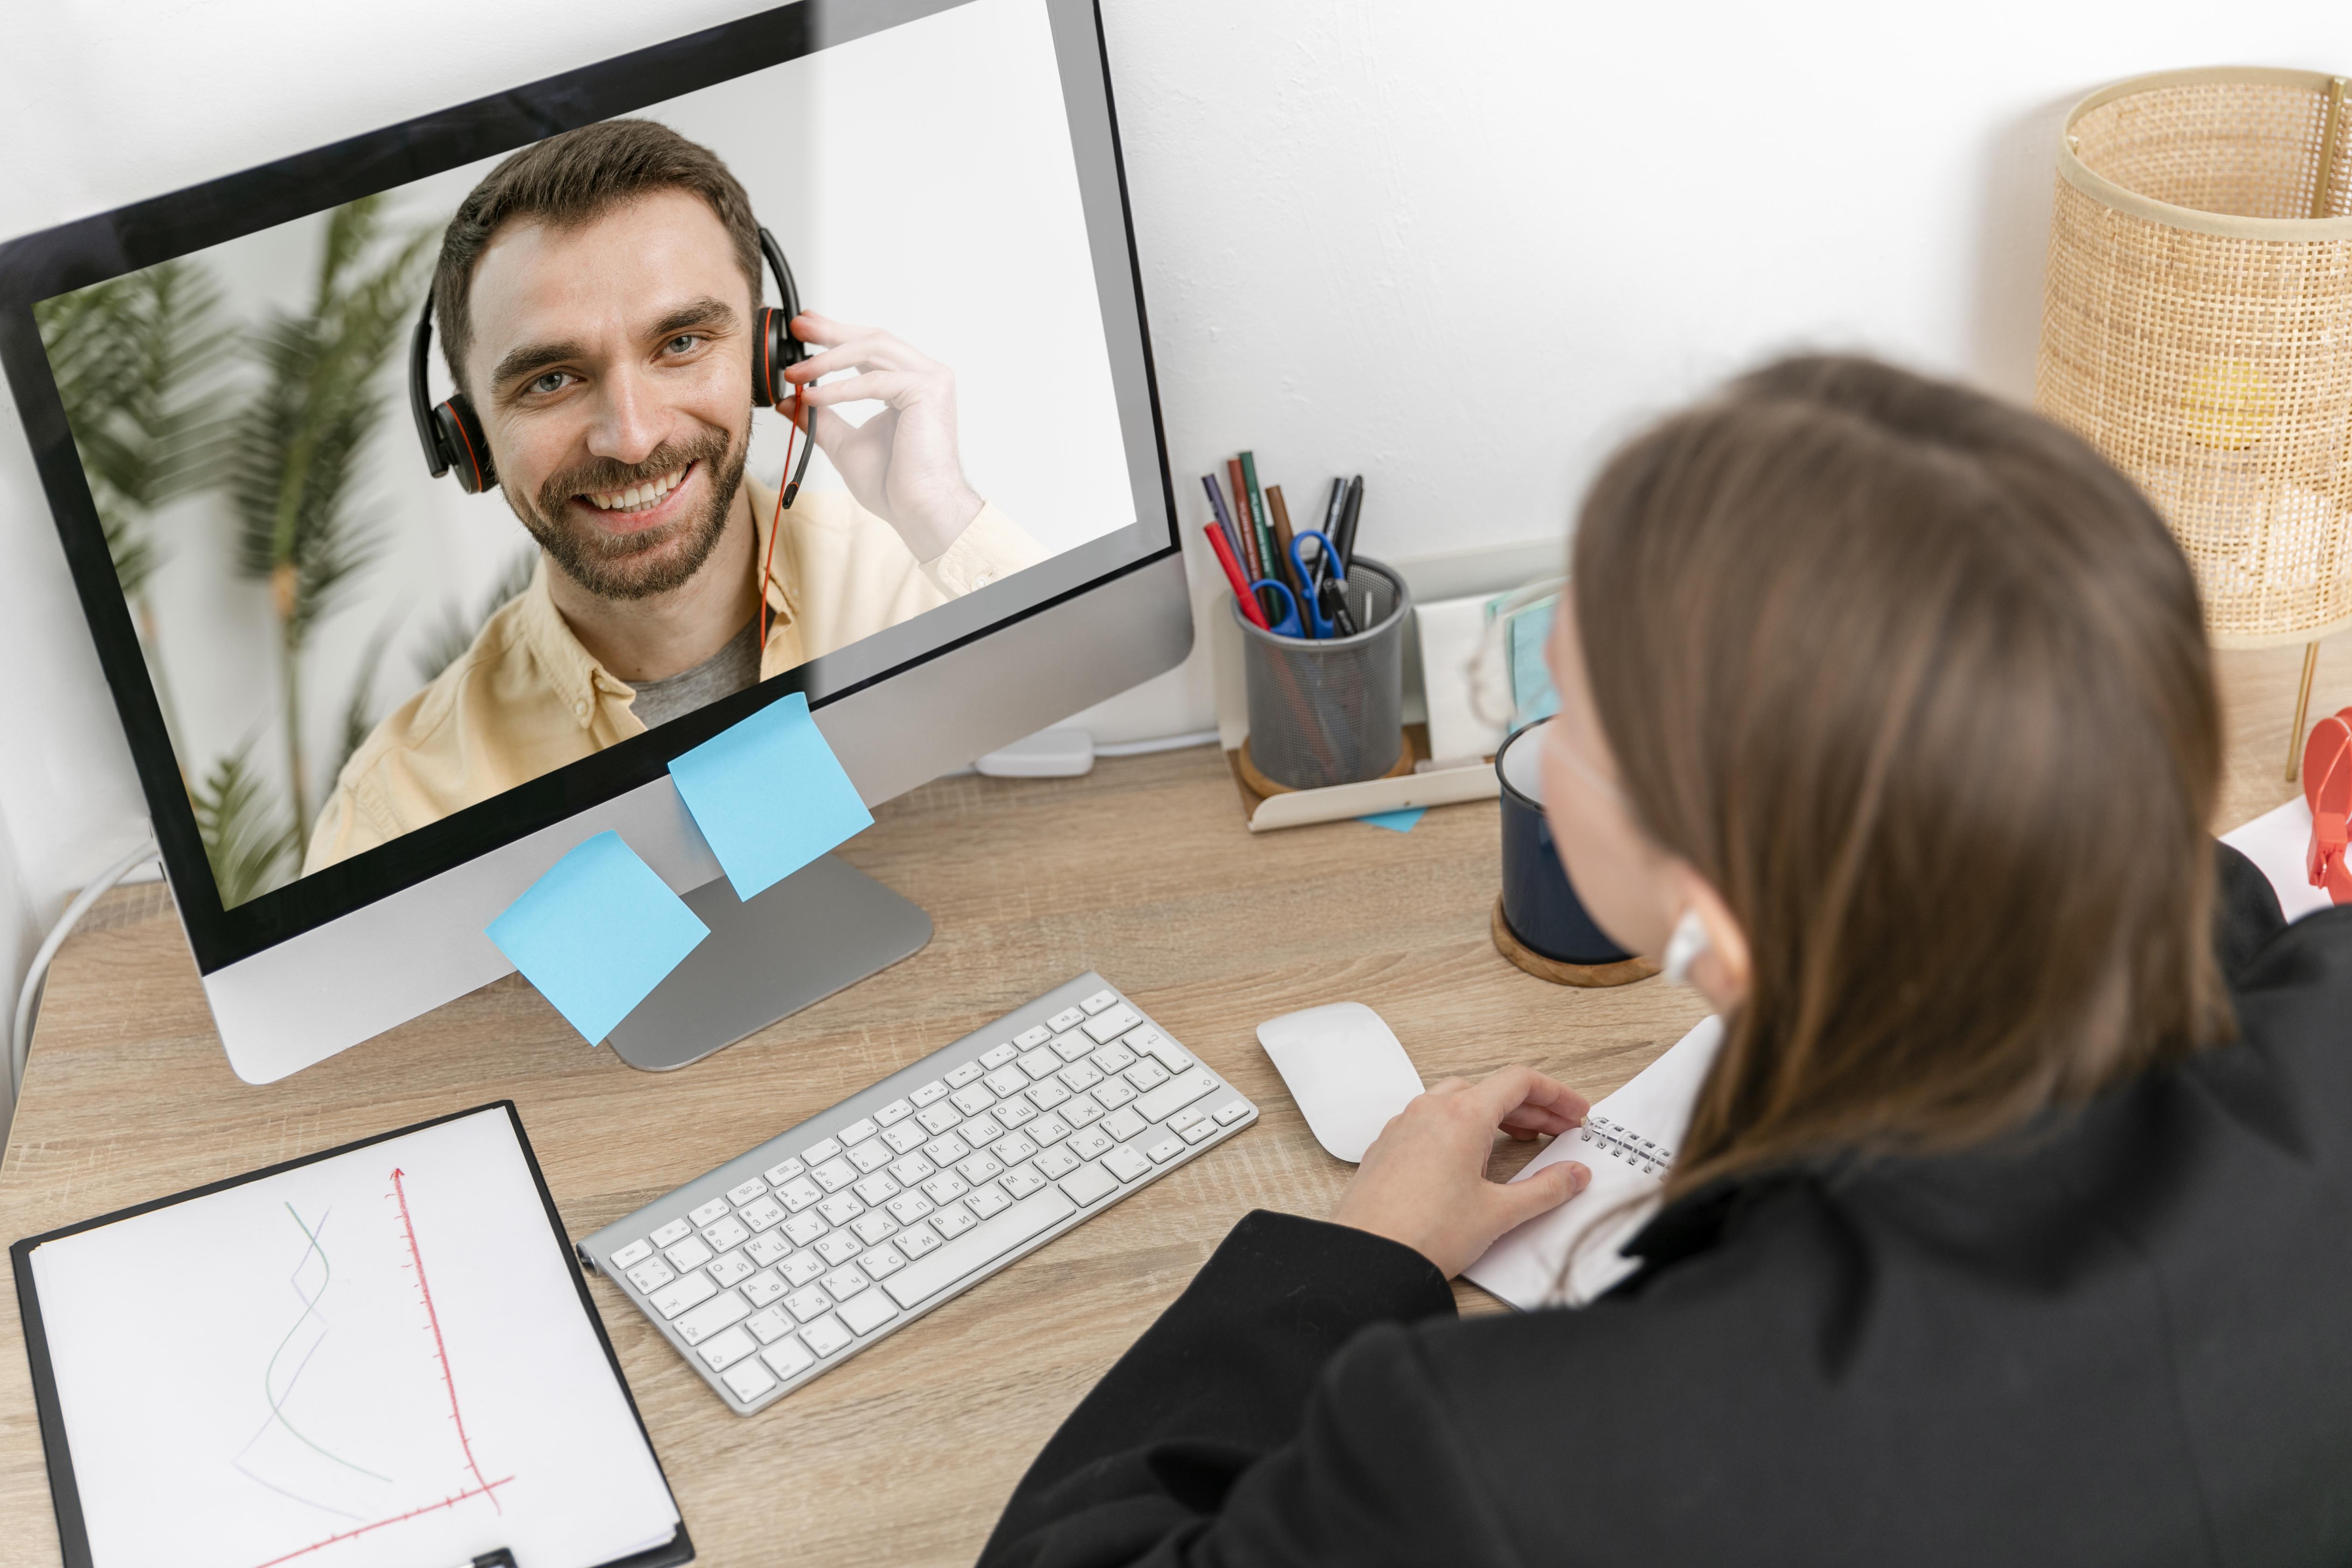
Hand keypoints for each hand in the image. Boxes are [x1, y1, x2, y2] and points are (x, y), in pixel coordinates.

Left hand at [781, 312, 984, 562]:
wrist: (919, 510)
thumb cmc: (894, 485)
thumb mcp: (844, 443)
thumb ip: (820, 418)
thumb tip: (788, 401)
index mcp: (909, 384)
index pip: (870, 347)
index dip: (836, 334)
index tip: (803, 329)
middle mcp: (924, 376)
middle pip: (873, 338)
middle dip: (831, 332)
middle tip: (797, 326)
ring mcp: (930, 380)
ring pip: (873, 350)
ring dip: (829, 358)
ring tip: (796, 370)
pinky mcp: (927, 392)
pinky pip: (874, 381)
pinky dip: (839, 388)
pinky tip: (813, 395)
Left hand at [1330, 1066, 1592, 1277]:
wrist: (1368, 1259)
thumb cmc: (1423, 1235)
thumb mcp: (1499, 1213)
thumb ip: (1545, 1190)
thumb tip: (1573, 1176)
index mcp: (1461, 1116)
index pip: (1519, 1081)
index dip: (1556, 1094)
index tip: (1575, 1112)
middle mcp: (1429, 1111)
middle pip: (1491, 1090)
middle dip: (1531, 1108)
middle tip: (1558, 1131)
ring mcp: (1404, 1126)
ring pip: (1458, 1101)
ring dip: (1495, 1114)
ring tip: (1520, 1140)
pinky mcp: (1388, 1145)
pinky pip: (1431, 1120)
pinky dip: (1461, 1127)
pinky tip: (1472, 1157)